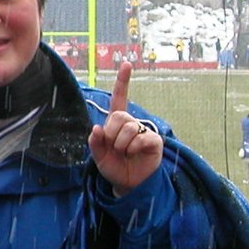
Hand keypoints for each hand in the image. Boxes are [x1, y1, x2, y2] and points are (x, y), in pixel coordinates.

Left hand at [87, 61, 162, 195]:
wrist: (127, 184)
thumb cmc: (114, 167)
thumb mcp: (98, 156)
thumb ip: (95, 142)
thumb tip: (97, 129)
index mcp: (116, 123)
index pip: (119, 98)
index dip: (123, 82)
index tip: (127, 64)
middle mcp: (130, 123)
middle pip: (118, 116)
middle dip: (111, 134)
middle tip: (114, 148)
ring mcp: (143, 131)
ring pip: (128, 127)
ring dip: (121, 144)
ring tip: (124, 153)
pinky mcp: (153, 141)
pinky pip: (141, 137)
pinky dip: (133, 147)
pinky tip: (134, 154)